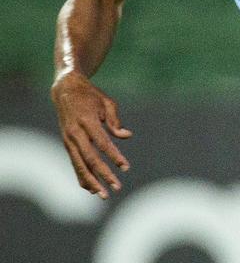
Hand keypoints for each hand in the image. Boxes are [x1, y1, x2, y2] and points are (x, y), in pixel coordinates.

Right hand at [51, 71, 131, 198]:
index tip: (126, 168)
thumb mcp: (107, 102)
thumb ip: (115, 120)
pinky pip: (74, 163)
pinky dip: (81, 176)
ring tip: (103, 195)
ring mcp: (68, 140)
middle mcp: (75, 133)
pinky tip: (90, 188)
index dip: (114, 156)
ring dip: (91, 181)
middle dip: (103, 175)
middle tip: (117, 187)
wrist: (65, 90)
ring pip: (79, 165)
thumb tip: (126, 136)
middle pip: (90, 158)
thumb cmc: (90, 95)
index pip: (103, 143)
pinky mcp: (66, 144)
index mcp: (87, 121)